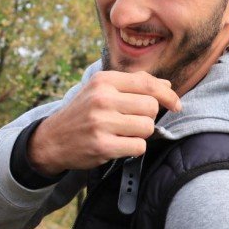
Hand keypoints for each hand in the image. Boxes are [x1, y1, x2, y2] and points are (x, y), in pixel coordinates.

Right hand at [28, 71, 180, 175]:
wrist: (52, 139)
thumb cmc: (83, 113)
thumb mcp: (101, 90)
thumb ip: (133, 85)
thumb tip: (167, 86)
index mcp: (103, 80)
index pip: (147, 83)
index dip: (168, 95)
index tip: (176, 104)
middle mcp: (102, 98)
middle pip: (151, 107)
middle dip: (147, 117)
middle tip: (131, 121)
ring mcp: (101, 122)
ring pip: (147, 127)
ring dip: (140, 134)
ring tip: (123, 133)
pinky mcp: (102, 145)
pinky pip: (138, 146)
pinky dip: (134, 147)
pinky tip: (119, 144)